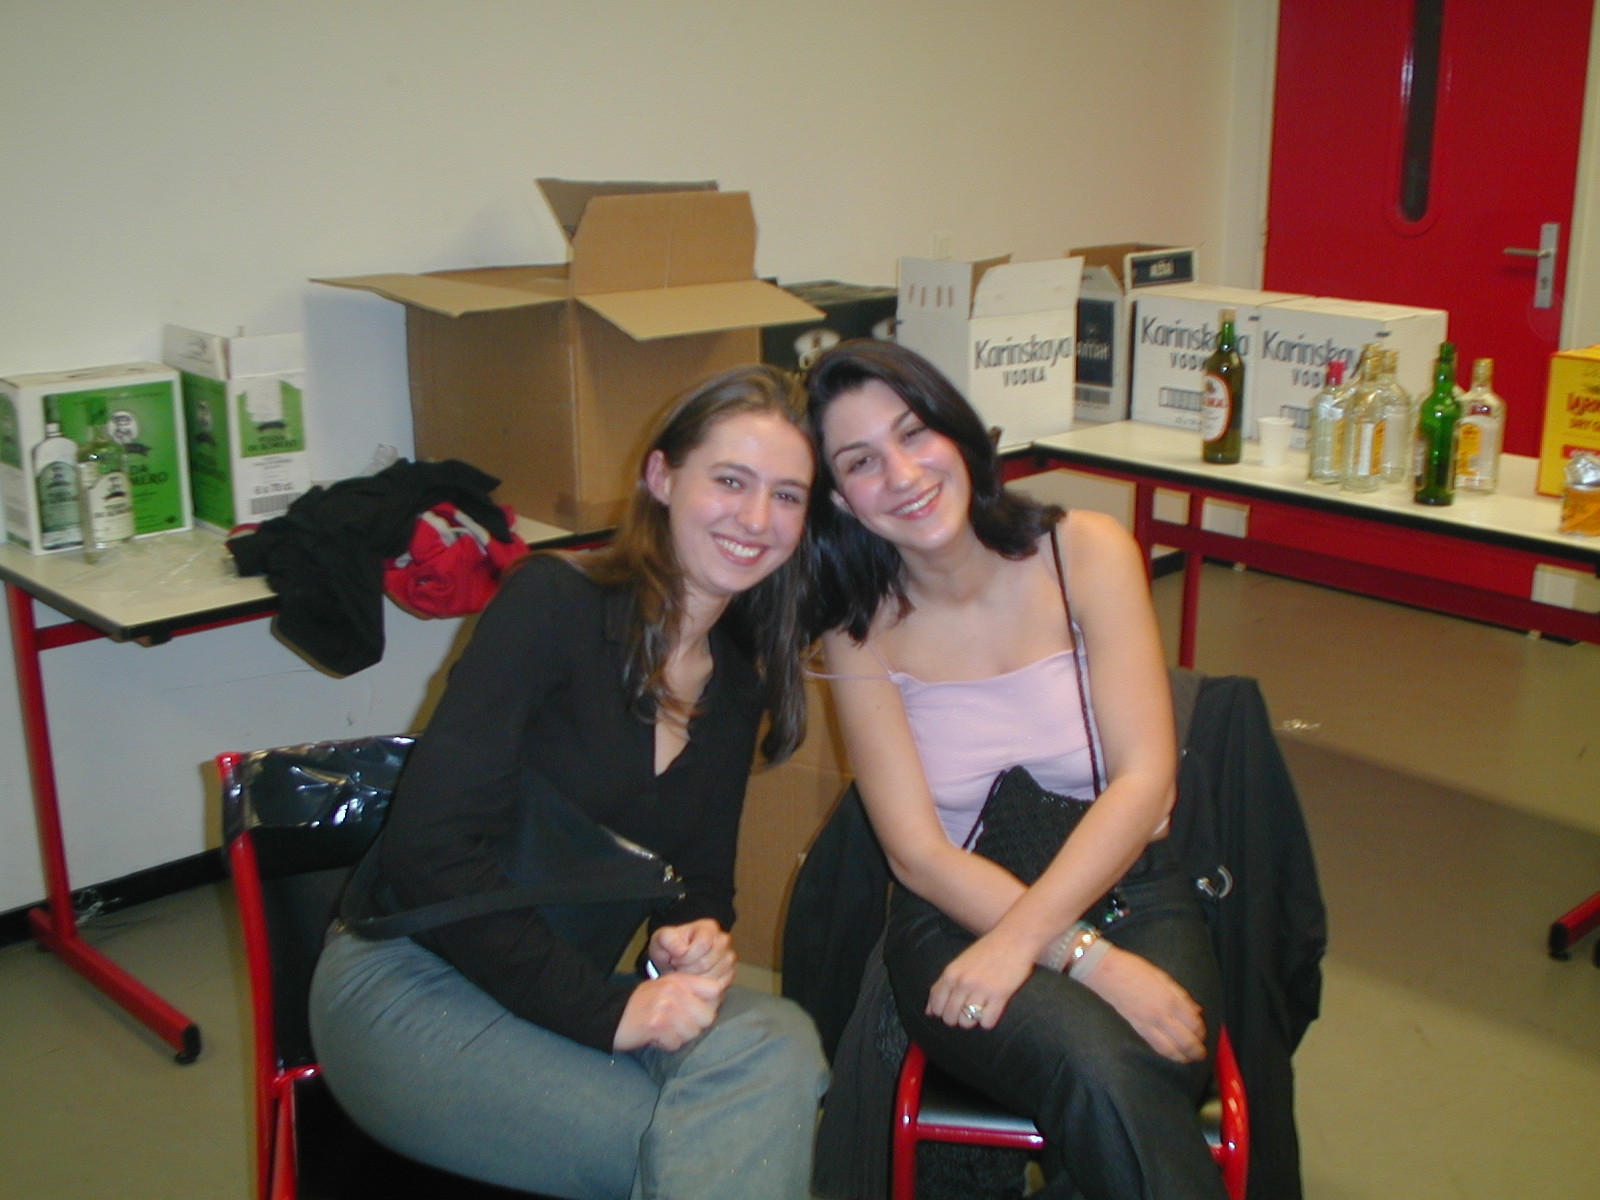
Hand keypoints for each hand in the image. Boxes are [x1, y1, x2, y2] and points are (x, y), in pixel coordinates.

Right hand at [612, 971, 726, 1052]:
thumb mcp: (666, 987)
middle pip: (707, 1017)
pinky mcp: (656, 1025)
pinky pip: (675, 1044)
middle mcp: (674, 990)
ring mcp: (665, 1006)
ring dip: (678, 1037)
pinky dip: (665, 1045)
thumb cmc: (643, 1004)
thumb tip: (718, 997)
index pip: (715, 990)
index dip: (710, 1005)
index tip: (697, 1012)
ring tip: (663, 1030)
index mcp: (679, 980)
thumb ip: (691, 989)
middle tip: (676, 1025)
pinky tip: (654, 1037)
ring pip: (692, 1033)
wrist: (610, 1015)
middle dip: (694, 1026)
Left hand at [648, 919, 735, 983]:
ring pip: (711, 977)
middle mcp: (723, 941)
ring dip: (693, 980)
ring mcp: (729, 958)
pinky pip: (717, 987)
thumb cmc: (670, 948)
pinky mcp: (729, 975)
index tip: (674, 958)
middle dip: (686, 970)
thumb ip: (667, 939)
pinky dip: (701, 988)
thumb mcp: (661, 939)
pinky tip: (693, 981)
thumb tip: (682, 950)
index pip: (703, 944)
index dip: (684, 956)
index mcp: (709, 927)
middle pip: (706, 963)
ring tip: (684, 974)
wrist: (674, 961)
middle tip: (677, 969)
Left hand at [925, 932, 1033, 1029]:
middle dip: (956, 1019)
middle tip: (967, 1011)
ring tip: (979, 1011)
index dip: (941, 1013)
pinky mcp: (1000, 995)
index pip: (936, 1005)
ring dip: (972, 1021)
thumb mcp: (959, 964)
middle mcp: (963, 982)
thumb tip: (928, 1012)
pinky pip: (987, 1023)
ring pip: (966, 1022)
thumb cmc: (986, 951)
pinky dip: (988, 1022)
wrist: (1014, 938)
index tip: (950, 1011)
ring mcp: (981, 989)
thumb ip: (942, 986)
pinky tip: (991, 1011)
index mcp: (951, 973)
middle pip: (950, 1017)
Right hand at [1078, 945, 1206, 1062]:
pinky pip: (1154, 1045)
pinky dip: (1166, 1054)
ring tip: (1189, 1059)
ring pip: (1170, 1048)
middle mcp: (1160, 1014)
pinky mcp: (1135, 1027)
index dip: (1201, 1031)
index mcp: (1169, 998)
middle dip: (1196, 1050)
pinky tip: (1171, 1055)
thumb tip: (1196, 1010)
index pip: (1193, 1022)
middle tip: (1201, 1053)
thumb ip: (1180, 994)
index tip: (1202, 1032)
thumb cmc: (1132, 967)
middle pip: (1185, 1040)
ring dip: (1183, 1056)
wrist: (1104, 970)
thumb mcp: (1161, 975)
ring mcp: (1147, 1023)